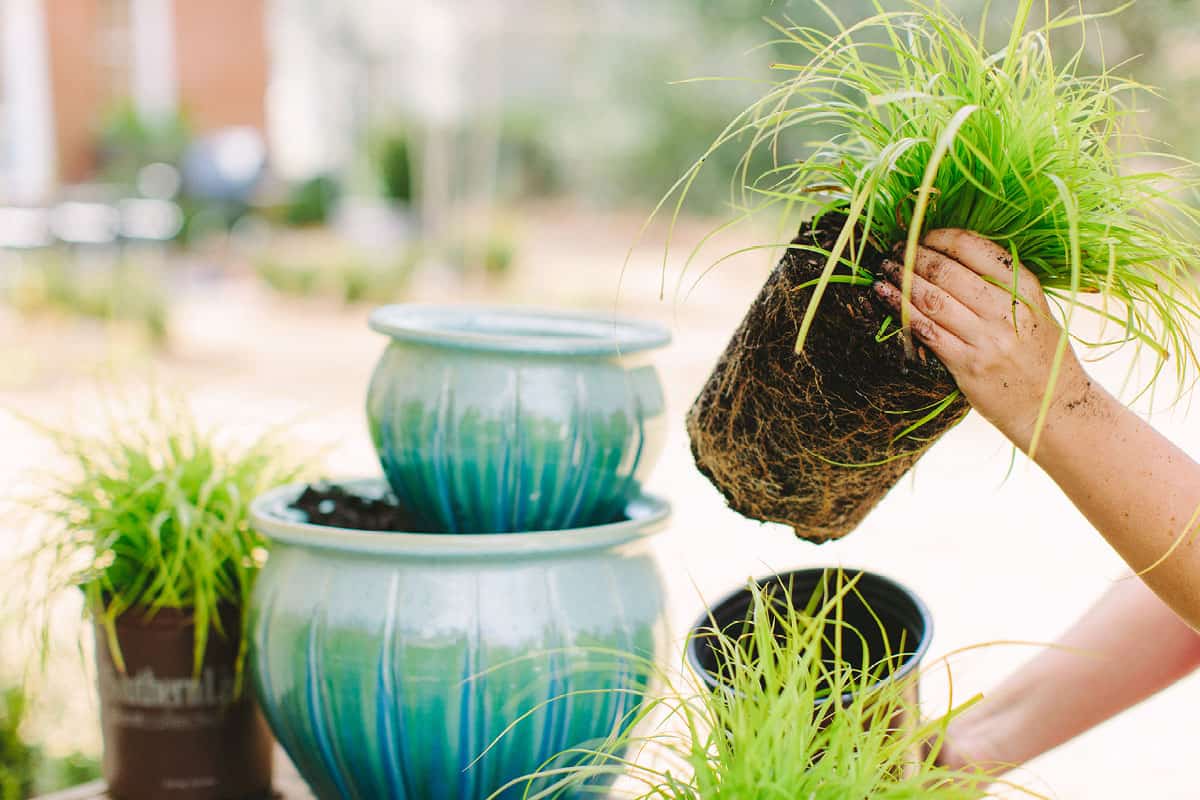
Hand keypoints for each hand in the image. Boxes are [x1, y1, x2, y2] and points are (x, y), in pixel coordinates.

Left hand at [872, 228, 1091, 450]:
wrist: (1052, 406)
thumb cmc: (1039, 354)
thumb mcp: (1033, 309)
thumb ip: (1001, 282)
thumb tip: (952, 251)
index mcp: (1025, 288)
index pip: (974, 248)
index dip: (939, 237)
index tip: (920, 236)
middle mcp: (1007, 310)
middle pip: (947, 271)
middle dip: (913, 256)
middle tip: (893, 252)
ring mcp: (987, 339)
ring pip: (932, 299)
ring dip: (901, 280)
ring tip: (883, 271)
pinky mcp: (967, 365)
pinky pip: (926, 331)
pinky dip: (902, 311)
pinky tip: (886, 297)